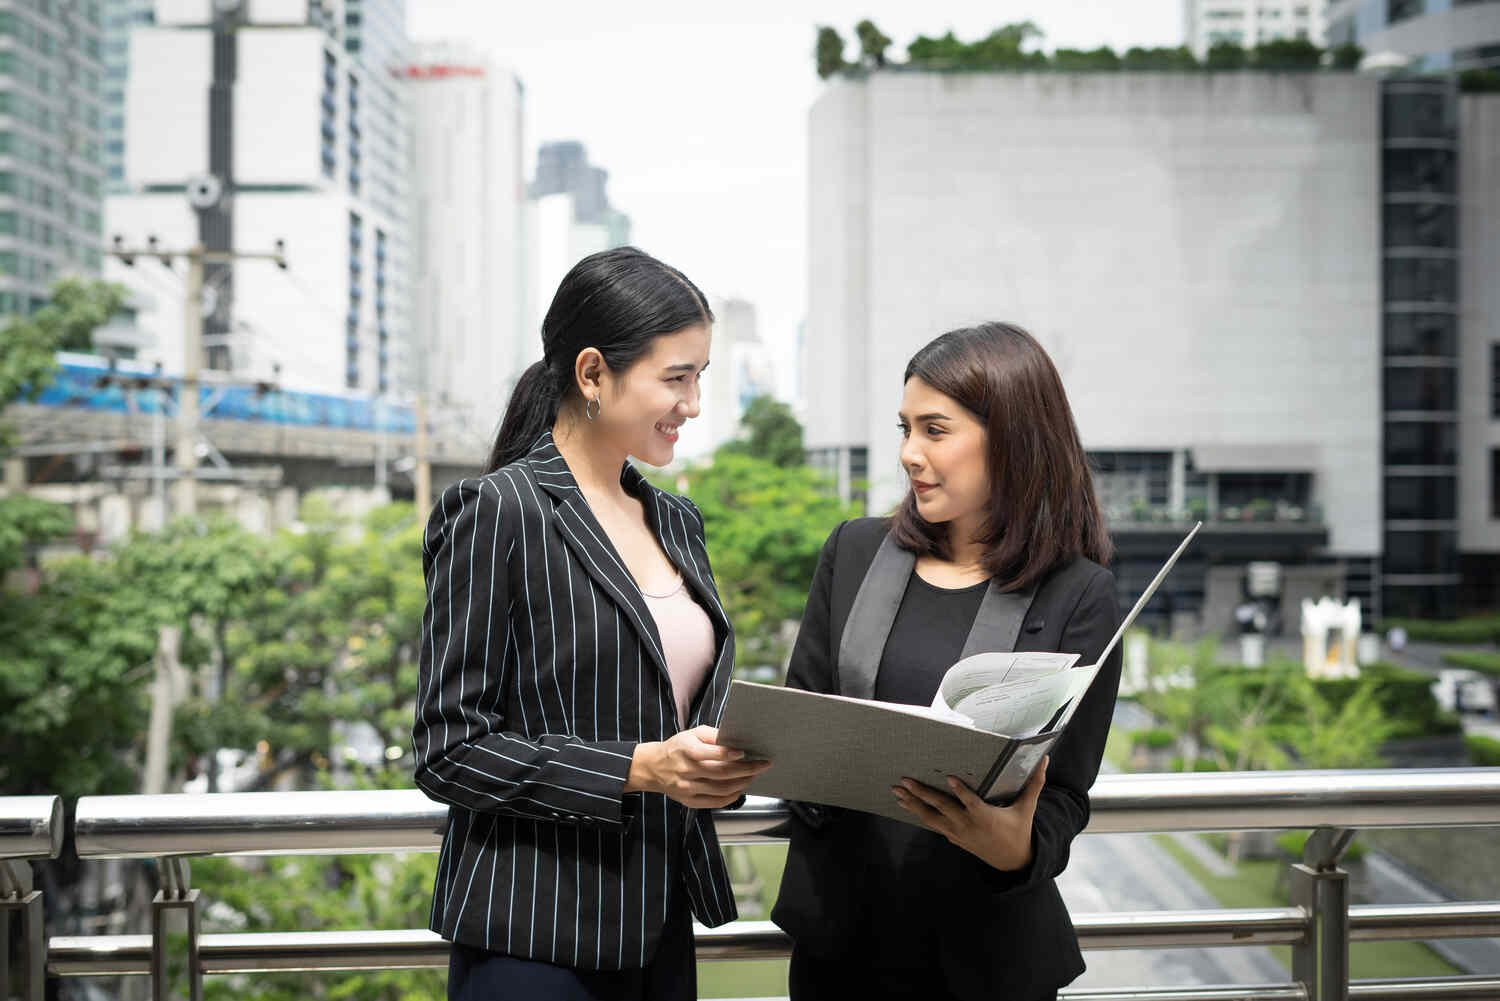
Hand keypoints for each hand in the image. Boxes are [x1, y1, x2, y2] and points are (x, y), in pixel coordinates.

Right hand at [625, 725, 770, 808]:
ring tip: (753, 775)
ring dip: (742, 783)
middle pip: (721, 773)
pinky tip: (740, 788)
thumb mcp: (692, 733)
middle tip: (761, 765)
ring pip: (721, 789)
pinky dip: (731, 797)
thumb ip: (713, 735)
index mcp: (686, 751)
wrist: (653, 767)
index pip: (710, 754)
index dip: (729, 754)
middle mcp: (686, 771)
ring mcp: (688, 788)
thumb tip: (735, 740)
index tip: (745, 753)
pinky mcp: (689, 801)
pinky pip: (715, 802)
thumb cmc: (677, 748)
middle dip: (746, 769)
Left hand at [892, 756, 1048, 871]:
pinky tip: (906, 805)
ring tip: (897, 792)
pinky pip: (933, 825)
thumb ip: (1034, 784)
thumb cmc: (1019, 831)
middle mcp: (968, 825)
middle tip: (905, 781)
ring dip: (912, 804)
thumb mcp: (1027, 809)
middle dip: (921, 794)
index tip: (948, 778)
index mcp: (986, 817)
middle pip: (942, 808)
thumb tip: (1045, 760)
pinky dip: (919, 815)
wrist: (1011, 862)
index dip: (959, 792)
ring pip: (931, 818)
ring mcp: (958, 833)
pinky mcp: (953, 837)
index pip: (971, 802)